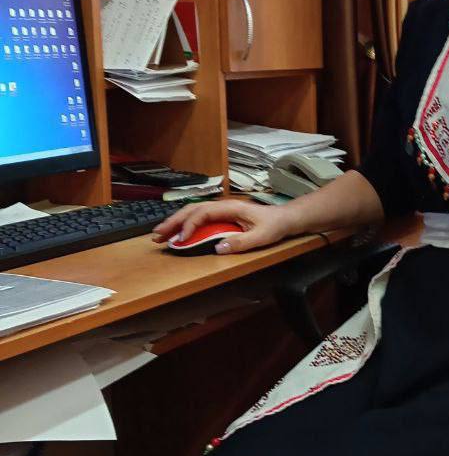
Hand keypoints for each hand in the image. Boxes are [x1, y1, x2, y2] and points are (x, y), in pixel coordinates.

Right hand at [152, 197, 295, 254]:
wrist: (285, 218)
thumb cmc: (274, 225)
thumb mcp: (261, 236)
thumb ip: (241, 243)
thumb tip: (218, 248)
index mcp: (230, 207)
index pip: (203, 213)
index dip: (189, 225)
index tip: (180, 239)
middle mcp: (223, 206)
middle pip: (192, 210)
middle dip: (173, 222)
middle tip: (157, 235)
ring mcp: (221, 211)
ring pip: (193, 212)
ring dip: (176, 222)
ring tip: (160, 235)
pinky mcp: (221, 217)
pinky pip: (199, 218)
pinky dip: (186, 225)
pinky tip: (177, 234)